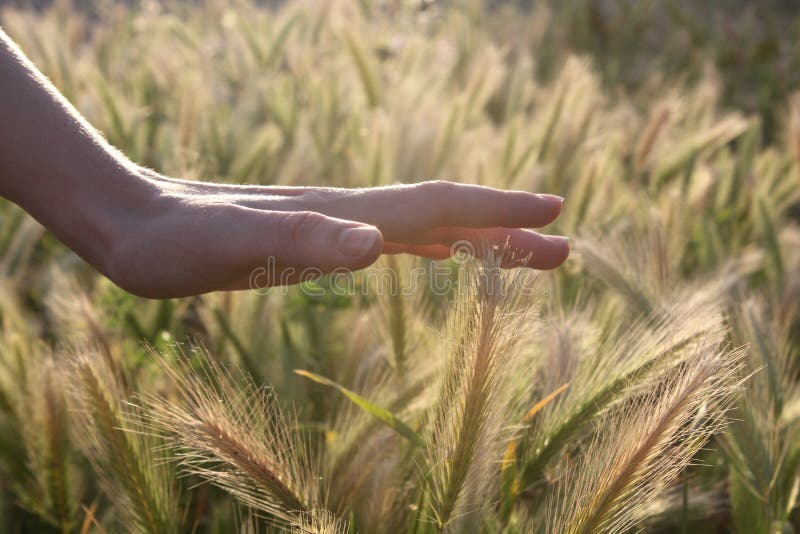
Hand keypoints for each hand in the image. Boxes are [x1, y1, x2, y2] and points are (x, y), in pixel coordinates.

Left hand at [103, 172, 567, 297]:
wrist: (133, 223)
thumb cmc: (174, 241)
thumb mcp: (229, 245)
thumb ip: (304, 240)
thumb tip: (379, 245)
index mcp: (344, 213)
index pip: (438, 207)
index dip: (497, 210)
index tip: (554, 211)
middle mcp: (350, 213)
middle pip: (447, 216)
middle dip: (508, 230)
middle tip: (566, 247)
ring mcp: (338, 224)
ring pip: (428, 228)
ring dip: (481, 239)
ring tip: (526, 252)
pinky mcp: (319, 240)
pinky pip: (396, 242)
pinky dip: (435, 246)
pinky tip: (444, 254)